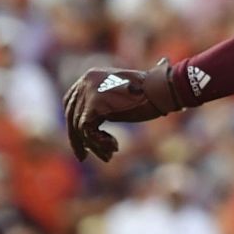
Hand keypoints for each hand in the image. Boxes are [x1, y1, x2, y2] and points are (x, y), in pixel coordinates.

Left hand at [63, 58, 182, 161]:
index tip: (82, 140)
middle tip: (84, 156)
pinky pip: (87, 131)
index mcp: (90, 76)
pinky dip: (99, 143)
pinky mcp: (94, 106)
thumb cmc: (152, 92)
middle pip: (71, 115)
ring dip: (93, 145)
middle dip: (77, 139)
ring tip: (109, 155)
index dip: (74, 123)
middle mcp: (85, 82)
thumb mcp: (122, 93)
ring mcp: (88, 93)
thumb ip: (105, 101)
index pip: (71, 102)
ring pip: (79, 127)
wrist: (162, 90)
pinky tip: (115, 147)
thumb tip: (89, 123)